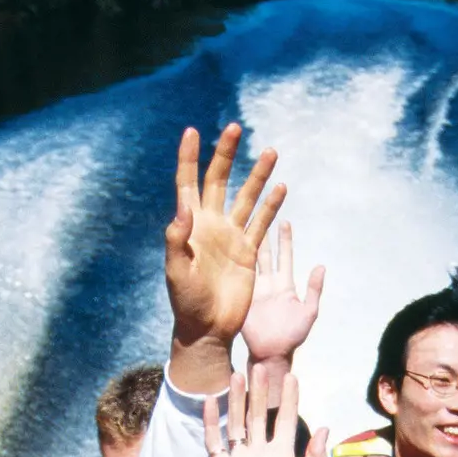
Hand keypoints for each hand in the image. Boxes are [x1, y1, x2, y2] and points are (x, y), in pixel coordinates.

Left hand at [165, 124, 282, 390]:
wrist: (207, 328)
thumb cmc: (186, 302)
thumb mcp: (176, 271)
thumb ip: (177, 239)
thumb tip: (182, 209)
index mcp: (190, 225)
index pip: (188, 183)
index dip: (189, 158)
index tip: (191, 132)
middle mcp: (211, 225)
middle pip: (219, 180)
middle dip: (226, 154)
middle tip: (235, 128)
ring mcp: (231, 237)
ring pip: (246, 197)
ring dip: (257, 175)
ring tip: (271, 150)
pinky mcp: (248, 252)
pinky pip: (262, 223)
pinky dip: (272, 206)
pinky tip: (281, 187)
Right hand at [241, 222, 325, 366]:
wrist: (272, 353)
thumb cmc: (293, 336)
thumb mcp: (308, 312)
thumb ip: (314, 289)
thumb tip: (321, 265)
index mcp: (285, 285)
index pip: (285, 256)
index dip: (285, 239)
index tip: (284, 219)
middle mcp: (268, 283)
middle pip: (265, 254)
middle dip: (263, 233)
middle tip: (259, 213)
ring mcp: (253, 290)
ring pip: (249, 262)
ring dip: (246, 245)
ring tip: (241, 225)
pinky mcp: (241, 297)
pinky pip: (236, 278)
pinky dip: (232, 263)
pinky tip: (227, 248)